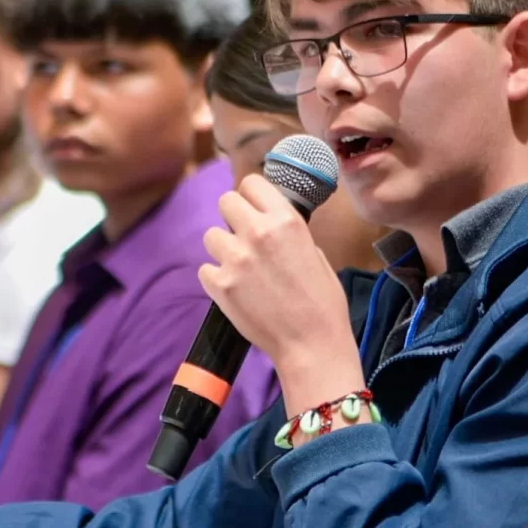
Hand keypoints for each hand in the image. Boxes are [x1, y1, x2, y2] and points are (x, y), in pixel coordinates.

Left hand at [200, 175, 365, 413]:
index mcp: (286, 220)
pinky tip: (235, 291)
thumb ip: (287, 232)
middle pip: (225, 201)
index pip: (250, 183)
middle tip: (243, 238)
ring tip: (240, 269)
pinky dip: (216, 279)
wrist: (312, 344)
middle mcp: (257, 232)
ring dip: (222, 249)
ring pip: (210, 236)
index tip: (253, 210)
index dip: (250, 197)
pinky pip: (205, 270)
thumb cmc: (322, 302)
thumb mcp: (314, 253)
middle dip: (232, 218)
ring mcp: (235, 258)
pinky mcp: (220, 285)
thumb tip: (268, 223)